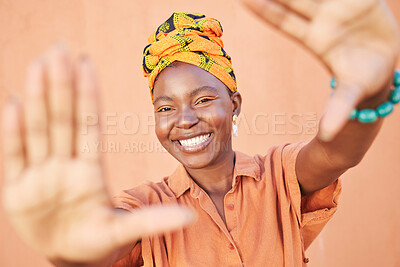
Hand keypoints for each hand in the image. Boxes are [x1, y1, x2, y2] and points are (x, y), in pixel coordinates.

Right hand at [1, 45, 194, 262]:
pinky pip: (14, 154)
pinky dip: (13, 131)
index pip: (89, 124)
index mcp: (91, 171)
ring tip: (40, 63)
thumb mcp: (124, 231)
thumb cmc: (98, 241)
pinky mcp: (19, 189)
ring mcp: (41, 175)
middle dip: (61, 84)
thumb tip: (190, 218)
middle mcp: (66, 165)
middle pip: (63, 118)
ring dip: (38, 97)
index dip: (87, 95)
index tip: (87, 63)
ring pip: (39, 129)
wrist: (69, 257)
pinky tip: (15, 103)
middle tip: (60, 49)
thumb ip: (153, 221)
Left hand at [241, 0, 399, 139]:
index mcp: (315, 39)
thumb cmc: (363, 83)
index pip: (283, 20)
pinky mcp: (358, 1)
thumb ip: (339, 110)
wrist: (384, 68)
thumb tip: (328, 135)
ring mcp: (338, 8)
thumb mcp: (351, 94)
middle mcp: (323, 20)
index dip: (264, 9)